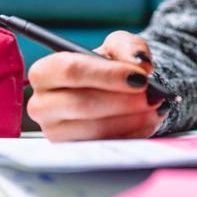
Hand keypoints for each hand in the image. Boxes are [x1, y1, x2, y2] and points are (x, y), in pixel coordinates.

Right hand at [26, 31, 165, 140]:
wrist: (115, 90)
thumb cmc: (110, 65)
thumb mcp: (119, 45)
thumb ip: (130, 47)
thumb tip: (140, 64)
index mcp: (46, 71)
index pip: (69, 70)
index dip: (106, 74)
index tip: (139, 77)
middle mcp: (43, 104)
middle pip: (81, 104)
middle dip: (121, 101)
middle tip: (149, 96)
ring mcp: (56, 132)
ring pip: (94, 130)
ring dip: (130, 119)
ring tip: (152, 107)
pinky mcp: (73, 151)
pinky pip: (105, 146)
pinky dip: (131, 134)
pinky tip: (146, 121)